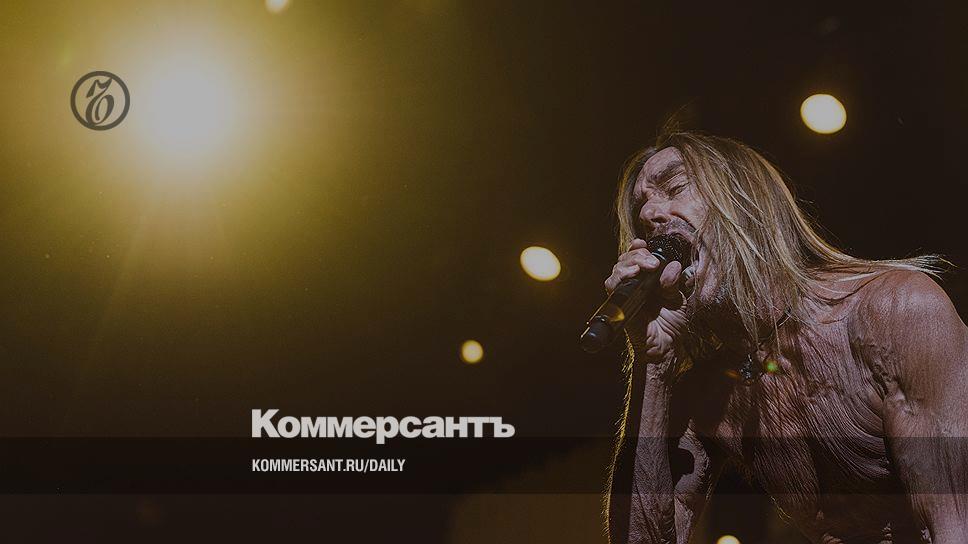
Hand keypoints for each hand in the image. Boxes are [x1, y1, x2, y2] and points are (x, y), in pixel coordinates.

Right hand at [604, 238, 690, 373]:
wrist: (666, 347)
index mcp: (648, 280)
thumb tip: (673, 266)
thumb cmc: (672, 324)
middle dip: (638, 255)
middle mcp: (634, 284)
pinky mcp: (619, 304)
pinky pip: (612, 285)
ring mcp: (625, 293)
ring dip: (630, 263)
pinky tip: (633, 275)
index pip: (637, 257)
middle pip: (626, 259)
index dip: (637, 248)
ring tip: (646, 267)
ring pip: (617, 268)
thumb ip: (675, 282)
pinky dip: (620, 277)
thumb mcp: (679, 299)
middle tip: (653, 262)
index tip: (644, 244)